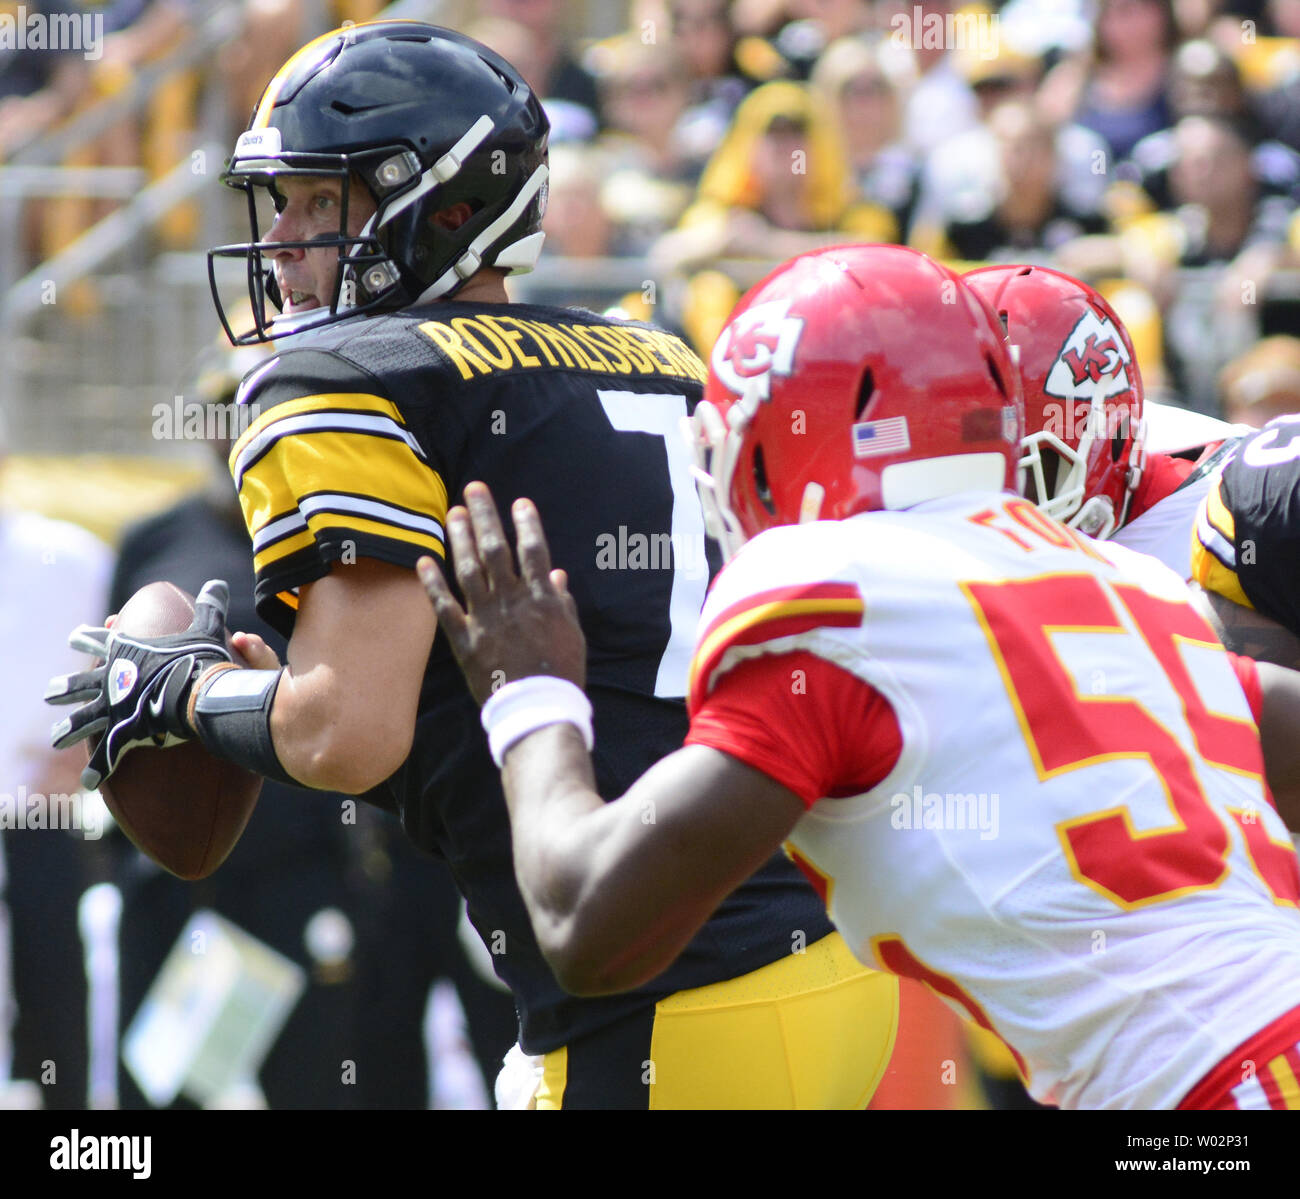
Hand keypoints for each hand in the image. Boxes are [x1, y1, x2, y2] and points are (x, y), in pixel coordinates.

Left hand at [45, 579, 233, 788]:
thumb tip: (218, 583)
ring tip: (56, 739)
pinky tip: (87, 783)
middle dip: (66, 686)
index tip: (74, 637)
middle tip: (50, 691)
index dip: (89, 638)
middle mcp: (114, 679)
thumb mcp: (208, 628)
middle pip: (83, 681)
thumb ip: (210, 607)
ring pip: (85, 719)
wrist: (198, 690)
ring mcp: (115, 707)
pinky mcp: (123, 733)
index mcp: (130, 652)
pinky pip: (107, 755)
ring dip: (69, 729)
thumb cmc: (202, 658)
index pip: (103, 639)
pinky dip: (97, 770)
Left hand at [417, 482, 585, 705]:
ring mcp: (485, 620)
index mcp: (541, 599)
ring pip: (468, 570)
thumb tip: (555, 573)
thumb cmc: (561, 672)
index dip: (526, 524)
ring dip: (459, 539)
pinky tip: (424, 560)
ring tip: (452, 513)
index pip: (533, 551)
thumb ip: (561, 601)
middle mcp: (511, 602)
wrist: (538, 708)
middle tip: (475, 489)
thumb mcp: (571, 633)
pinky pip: (445, 608)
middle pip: (495, 550)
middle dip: (486, 517)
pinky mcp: (465, 641)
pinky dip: (433, 584)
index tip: (519, 503)